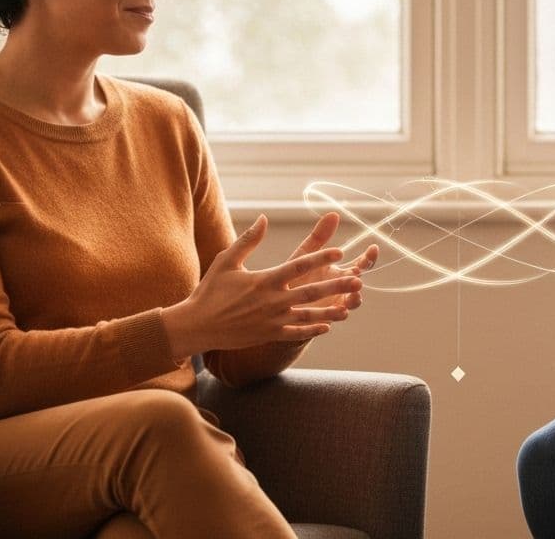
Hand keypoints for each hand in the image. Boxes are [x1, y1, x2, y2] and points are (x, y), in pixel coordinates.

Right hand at [161, 215, 362, 356]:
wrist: (197, 325)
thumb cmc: (210, 291)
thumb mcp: (227, 261)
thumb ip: (248, 240)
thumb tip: (264, 218)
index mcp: (265, 280)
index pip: (299, 266)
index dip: (320, 257)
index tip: (339, 251)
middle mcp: (272, 300)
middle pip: (311, 291)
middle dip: (336, 285)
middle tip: (358, 280)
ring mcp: (272, 320)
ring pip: (308, 315)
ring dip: (331, 310)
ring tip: (350, 306)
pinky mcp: (268, 335)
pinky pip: (296, 333)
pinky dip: (312, 330)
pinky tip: (328, 326)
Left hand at [287, 212, 378, 311]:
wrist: (278, 304)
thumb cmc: (293, 276)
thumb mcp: (305, 254)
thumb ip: (320, 236)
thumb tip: (334, 213)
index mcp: (338, 272)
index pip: (360, 264)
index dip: (369, 257)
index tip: (373, 248)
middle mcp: (340, 288)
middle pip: (358, 283)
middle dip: (359, 280)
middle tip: (358, 278)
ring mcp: (335, 304)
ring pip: (351, 302)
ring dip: (354, 299)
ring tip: (352, 297)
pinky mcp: (326, 317)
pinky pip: (336, 317)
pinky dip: (339, 315)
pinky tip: (340, 312)